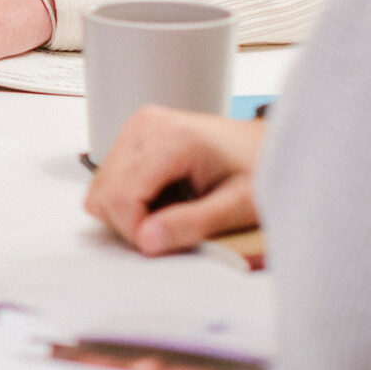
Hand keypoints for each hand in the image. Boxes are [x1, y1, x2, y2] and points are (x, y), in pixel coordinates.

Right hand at [83, 107, 265, 254]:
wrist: (268, 144)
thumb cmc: (261, 169)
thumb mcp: (240, 205)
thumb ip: (193, 224)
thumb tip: (146, 240)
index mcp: (172, 137)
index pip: (121, 196)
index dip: (137, 232)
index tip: (166, 243)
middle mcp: (146, 126)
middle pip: (105, 194)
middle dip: (133, 224)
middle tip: (174, 229)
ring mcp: (138, 127)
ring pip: (102, 189)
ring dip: (130, 213)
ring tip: (173, 210)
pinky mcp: (135, 135)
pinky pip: (110, 181)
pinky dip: (131, 200)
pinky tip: (164, 198)